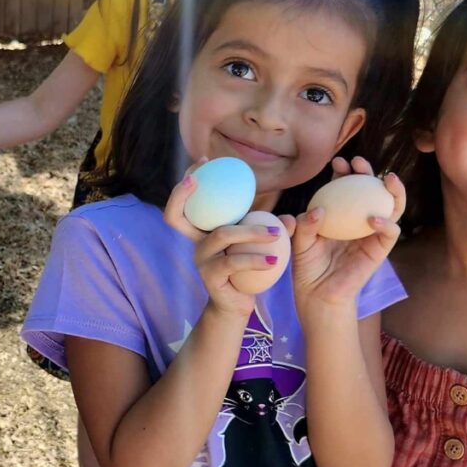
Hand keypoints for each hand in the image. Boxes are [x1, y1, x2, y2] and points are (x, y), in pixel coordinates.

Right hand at [162, 158, 295, 316]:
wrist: (236, 306)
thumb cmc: (246, 271)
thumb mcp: (254, 246)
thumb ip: (269, 230)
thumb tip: (290, 217)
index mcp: (203, 232)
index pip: (184, 202)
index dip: (187, 180)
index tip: (205, 160)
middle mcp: (196, 243)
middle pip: (176, 216)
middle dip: (183, 193)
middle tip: (201, 178)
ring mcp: (201, 261)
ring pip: (223, 235)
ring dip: (251, 230)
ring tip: (276, 232)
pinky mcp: (211, 278)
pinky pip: (235, 262)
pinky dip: (256, 259)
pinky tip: (275, 259)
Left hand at [291, 156, 404, 311]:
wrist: (316, 295)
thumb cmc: (308, 267)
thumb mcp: (300, 242)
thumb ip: (305, 225)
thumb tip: (318, 210)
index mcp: (340, 213)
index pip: (347, 186)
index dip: (345, 171)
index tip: (337, 163)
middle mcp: (359, 220)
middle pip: (371, 189)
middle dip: (368, 171)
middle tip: (358, 162)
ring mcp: (372, 234)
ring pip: (392, 206)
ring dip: (393, 190)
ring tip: (387, 178)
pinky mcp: (380, 250)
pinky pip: (391, 233)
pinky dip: (387, 223)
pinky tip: (373, 219)